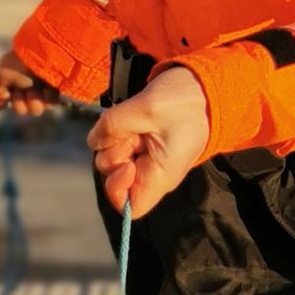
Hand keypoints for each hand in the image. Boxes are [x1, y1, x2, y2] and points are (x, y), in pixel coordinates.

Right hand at [0, 49, 64, 116]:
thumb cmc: (21, 63)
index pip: (5, 100)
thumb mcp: (3, 73)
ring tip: (36, 88)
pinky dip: (47, 97)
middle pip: (20, 109)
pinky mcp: (56, 92)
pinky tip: (47, 88)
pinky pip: (50, 105)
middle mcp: (26, 87)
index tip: (5, 96)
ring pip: (35, 110)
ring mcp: (42, 90)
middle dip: (20, 102)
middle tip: (23, 89)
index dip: (3, 101)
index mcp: (13, 81)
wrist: (45, 55)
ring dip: (34, 100)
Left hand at [88, 67, 209, 219]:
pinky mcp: (140, 147)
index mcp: (160, 176)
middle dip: (114, 153)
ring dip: (115, 138)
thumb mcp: (146, 108)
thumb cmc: (184, 101)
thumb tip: (94, 141)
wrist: (201, 86)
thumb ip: (113, 126)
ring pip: (111, 159)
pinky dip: (117, 131)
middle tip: (133, 131)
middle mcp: (151, 174)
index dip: (117, 189)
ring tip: (136, 121)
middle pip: (113, 179)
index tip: (124, 163)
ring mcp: (145, 160)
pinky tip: (134, 119)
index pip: (130, 208)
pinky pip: (116, 144)